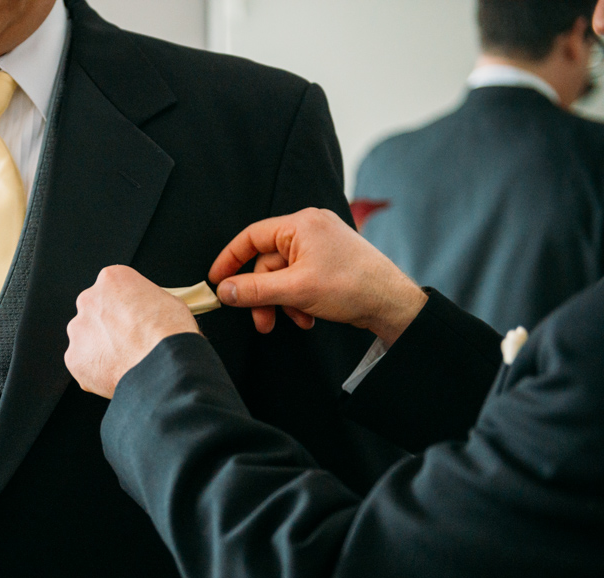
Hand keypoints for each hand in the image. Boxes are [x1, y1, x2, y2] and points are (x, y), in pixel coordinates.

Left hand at [66, 265, 200, 398]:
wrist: (161, 367)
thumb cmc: (169, 333)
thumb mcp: (169, 301)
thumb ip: (147, 301)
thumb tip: (147, 311)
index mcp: (111, 279)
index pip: (113, 289)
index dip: (125, 306)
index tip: (133, 318)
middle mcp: (88, 300)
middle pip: (95, 312)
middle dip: (108, 326)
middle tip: (129, 341)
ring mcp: (78, 329)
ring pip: (86, 338)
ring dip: (100, 347)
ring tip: (125, 360)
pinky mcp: (74, 357)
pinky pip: (83, 363)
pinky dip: (96, 370)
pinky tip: (117, 373)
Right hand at [208, 208, 427, 344]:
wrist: (392, 302)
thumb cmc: (351, 286)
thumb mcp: (294, 290)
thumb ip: (253, 290)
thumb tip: (223, 291)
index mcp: (301, 224)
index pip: (251, 237)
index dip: (229, 260)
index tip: (216, 281)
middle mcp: (310, 228)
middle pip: (267, 263)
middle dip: (264, 295)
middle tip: (262, 321)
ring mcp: (321, 245)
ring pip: (283, 275)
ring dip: (283, 302)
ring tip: (295, 320)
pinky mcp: (329, 261)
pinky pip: (299, 279)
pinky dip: (298, 300)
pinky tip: (307, 317)